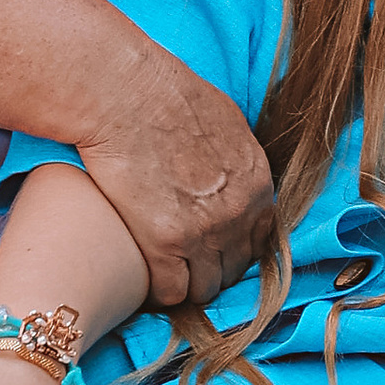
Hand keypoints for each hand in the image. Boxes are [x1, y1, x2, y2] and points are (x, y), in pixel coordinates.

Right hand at [76, 52, 274, 306]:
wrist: (126, 92)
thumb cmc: (165, 95)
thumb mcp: (224, 122)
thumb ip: (234, 160)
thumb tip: (230, 176)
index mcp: (257, 182)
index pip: (259, 239)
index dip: (231, 245)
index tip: (208, 245)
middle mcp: (240, 212)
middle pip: (234, 267)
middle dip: (210, 267)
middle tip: (182, 260)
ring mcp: (206, 231)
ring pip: (205, 288)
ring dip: (185, 282)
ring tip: (161, 269)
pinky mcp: (166, 243)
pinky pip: (171, 292)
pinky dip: (157, 289)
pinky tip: (143, 273)